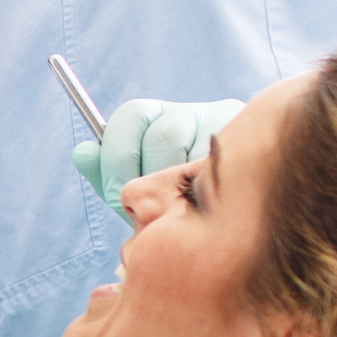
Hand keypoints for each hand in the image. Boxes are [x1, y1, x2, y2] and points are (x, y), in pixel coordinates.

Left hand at [69, 98, 244, 211]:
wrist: (232, 222)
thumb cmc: (173, 204)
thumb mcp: (136, 193)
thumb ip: (107, 176)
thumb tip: (82, 152)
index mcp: (155, 118)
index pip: (131, 116)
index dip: (117, 157)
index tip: (117, 196)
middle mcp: (191, 114)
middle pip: (164, 135)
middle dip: (152, 180)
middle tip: (151, 215)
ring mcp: (227, 127)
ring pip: (197, 155)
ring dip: (183, 193)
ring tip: (182, 216)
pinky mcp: (254, 149)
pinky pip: (226, 173)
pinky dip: (210, 199)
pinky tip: (208, 214)